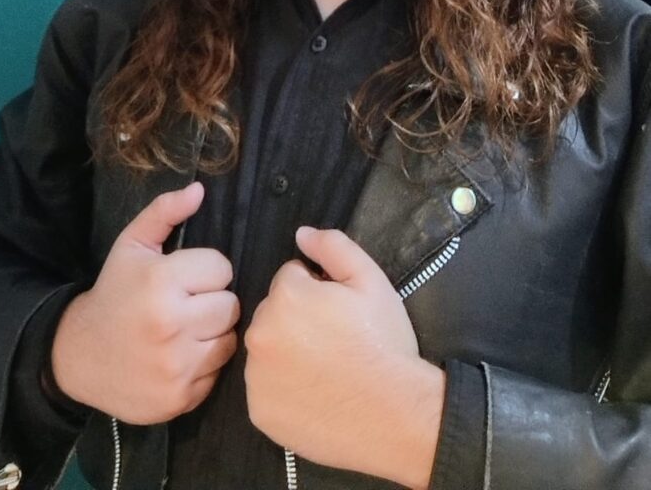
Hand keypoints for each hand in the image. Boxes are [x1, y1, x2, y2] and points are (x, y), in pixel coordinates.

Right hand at [51, 183, 239, 423]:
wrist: (77, 356)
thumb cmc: (113, 293)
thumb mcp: (131, 245)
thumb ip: (165, 212)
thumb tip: (199, 190)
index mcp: (160, 282)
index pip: (221, 268)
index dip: (205, 271)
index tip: (183, 279)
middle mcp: (170, 325)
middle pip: (231, 305)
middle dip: (212, 302)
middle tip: (186, 305)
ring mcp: (176, 366)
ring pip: (229, 339)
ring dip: (212, 333)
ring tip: (185, 330)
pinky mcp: (180, 397)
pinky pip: (217, 373)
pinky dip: (203, 365)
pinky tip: (179, 357)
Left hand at [244, 226, 443, 486]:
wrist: (394, 415)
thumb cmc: (383, 342)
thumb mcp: (371, 281)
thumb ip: (333, 247)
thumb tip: (301, 234)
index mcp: (285, 296)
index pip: (291, 278)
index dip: (318, 291)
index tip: (339, 313)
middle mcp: (260, 333)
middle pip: (274, 312)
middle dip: (297, 319)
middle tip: (334, 341)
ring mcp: (256, 376)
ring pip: (267, 349)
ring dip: (286, 352)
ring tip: (325, 369)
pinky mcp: (259, 411)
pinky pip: (265, 388)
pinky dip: (282, 389)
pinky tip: (313, 395)